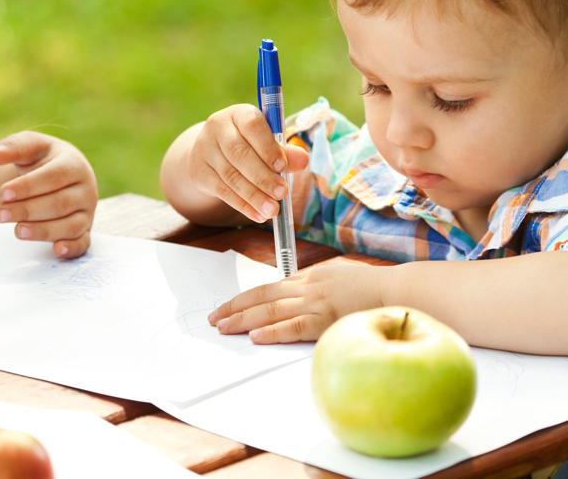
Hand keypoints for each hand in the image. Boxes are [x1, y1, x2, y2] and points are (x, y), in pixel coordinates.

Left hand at [0, 131, 97, 258]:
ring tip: (17, 230)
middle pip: (59, 203)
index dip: (27, 187)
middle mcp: (86, 189)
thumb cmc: (43, 157)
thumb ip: (10, 148)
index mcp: (74, 164)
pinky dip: (72, 248)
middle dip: (27, 210)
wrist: (62, 170)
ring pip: (70, 225)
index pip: (53, 177)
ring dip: (43, 231)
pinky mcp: (85, 230)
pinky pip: (82, 242)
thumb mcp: (28, 145)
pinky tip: (57, 250)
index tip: (2, 193)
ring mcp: (87, 211)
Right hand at [188, 104, 308, 221]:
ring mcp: (204, 149)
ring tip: (272, 210)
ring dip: (254, 195)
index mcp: (238, 114)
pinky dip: (242, 205)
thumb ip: (284, 150)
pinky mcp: (199, 172)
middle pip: (239, 153)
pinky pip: (222, 191)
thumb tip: (302, 160)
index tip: (282, 166)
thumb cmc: (248, 144)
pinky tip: (257, 214)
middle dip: (263, 176)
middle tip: (281, 193)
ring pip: (230, 175)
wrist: (210, 152)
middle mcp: (217, 128)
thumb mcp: (265, 141)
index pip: (252, 125)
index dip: (267, 146)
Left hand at [207, 259, 390, 342]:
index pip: (268, 288)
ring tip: (224, 328)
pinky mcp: (328, 320)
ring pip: (271, 311)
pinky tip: (255, 336)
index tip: (227, 307)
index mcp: (310, 278)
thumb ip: (317, 287)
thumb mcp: (339, 278)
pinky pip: (294, 326)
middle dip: (235, 308)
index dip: (245, 298)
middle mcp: (308, 287)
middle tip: (215, 319)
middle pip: (263, 297)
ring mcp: (316, 303)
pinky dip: (273, 331)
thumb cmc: (374, 288)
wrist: (399, 291)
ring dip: (244, 320)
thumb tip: (300, 297)